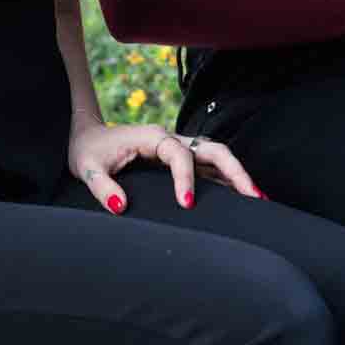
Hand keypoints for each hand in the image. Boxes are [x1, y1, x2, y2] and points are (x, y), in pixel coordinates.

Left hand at [67, 118, 259, 213]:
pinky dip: (227, 180)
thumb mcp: (88, 169)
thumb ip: (103, 187)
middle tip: (253, 196)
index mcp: (153, 137)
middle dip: (235, 171)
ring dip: (237, 175)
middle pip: (213, 149)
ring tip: (258, 198)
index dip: (186, 178)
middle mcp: (171, 139)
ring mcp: (178, 149)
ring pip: (217, 156)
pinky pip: (209, 168)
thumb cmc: (88, 153)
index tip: (187, 203)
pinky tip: (240, 197)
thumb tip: (120, 206)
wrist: (87, 139)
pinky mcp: (179, 161)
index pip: (180, 154)